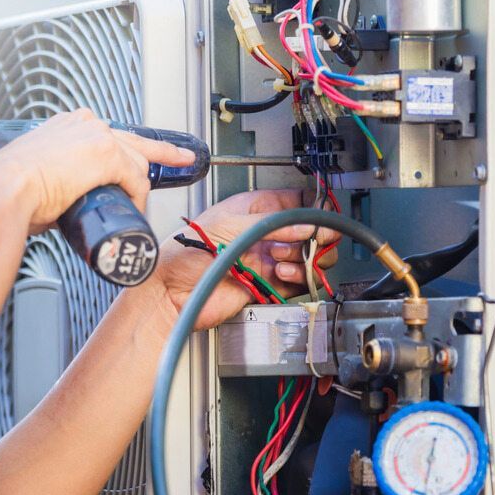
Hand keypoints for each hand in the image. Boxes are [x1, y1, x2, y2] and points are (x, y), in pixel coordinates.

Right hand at [0, 109, 195, 232]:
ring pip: (137, 163)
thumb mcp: (42, 176)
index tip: (150, 150)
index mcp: (68, 125)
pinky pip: (136, 179)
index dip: (133, 147)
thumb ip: (62, 181)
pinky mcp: (108, 154)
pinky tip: (132, 208)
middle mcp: (85, 124)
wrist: (5, 190)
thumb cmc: (13, 190)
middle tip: (183, 158)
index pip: (112, 134)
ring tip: (137, 207)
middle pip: (135, 142)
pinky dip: (137, 197)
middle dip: (162, 152)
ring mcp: (98, 137)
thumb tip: (68, 202)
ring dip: (140, 188)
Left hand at [152, 189, 340, 330]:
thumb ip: (272, 224)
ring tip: (282, 259)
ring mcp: (269, 259)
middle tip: (312, 240)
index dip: (315, 207)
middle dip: (314, 235)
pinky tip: (282, 273)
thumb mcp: (230, 225)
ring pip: (310, 257)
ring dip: (305, 258)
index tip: (322, 214)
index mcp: (256, 209)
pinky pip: (299, 281)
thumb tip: (305, 225)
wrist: (172, 293)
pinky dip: (299, 278)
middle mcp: (266, 233)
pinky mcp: (271, 284)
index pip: (299, 201)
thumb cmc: (186, 252)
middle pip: (311, 231)